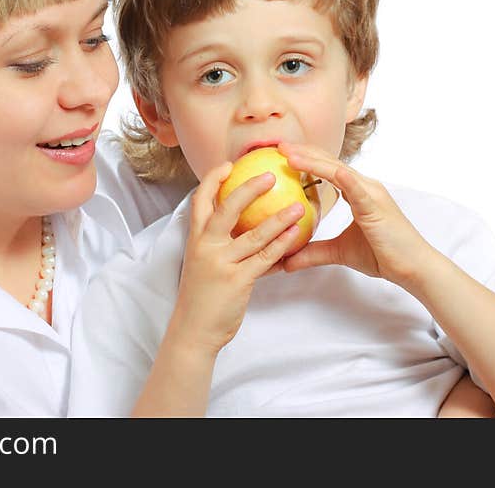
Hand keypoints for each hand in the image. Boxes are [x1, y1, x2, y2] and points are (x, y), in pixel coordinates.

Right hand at [169, 161, 304, 357]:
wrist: (193, 329)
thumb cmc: (201, 295)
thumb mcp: (203, 261)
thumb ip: (219, 242)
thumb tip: (244, 222)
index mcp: (196, 238)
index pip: (200, 200)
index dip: (213, 180)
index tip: (229, 166)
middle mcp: (206, 246)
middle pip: (227, 208)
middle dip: (249, 189)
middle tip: (271, 175)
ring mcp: (221, 263)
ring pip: (253, 234)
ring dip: (279, 217)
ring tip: (300, 205)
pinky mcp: (238, 280)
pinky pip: (265, 258)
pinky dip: (283, 244)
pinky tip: (297, 235)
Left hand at [278, 141, 436, 287]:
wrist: (413, 267)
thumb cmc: (382, 256)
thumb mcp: (339, 252)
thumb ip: (313, 253)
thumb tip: (285, 262)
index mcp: (358, 192)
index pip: (327, 169)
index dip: (306, 159)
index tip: (281, 154)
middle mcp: (365, 186)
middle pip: (329, 163)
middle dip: (304, 152)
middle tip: (278, 145)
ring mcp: (372, 193)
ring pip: (339, 170)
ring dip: (313, 161)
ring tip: (289, 154)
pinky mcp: (377, 206)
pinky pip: (358, 189)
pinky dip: (345, 178)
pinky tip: (331, 170)